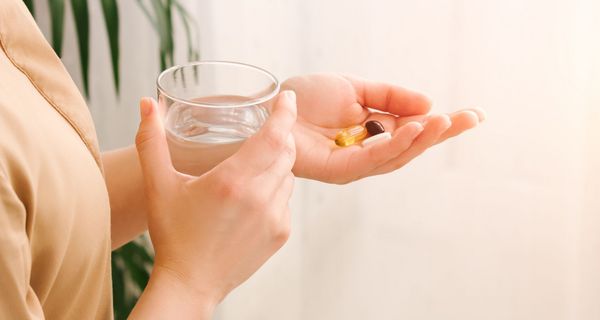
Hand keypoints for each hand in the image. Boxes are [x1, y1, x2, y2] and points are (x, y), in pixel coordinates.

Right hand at [130, 92, 296, 317]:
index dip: (285, 113)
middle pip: (286, 152)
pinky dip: (276, 190)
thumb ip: (151, 141)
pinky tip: (252, 198)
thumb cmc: (172, 234)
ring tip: (251, 169)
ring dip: (277, 164)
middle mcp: (260, 197)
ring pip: (289, 176)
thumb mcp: (158, 185)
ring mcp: (274, 217)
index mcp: (232, 180)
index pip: (274, 136)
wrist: (190, 282)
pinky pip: (287, 199)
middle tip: (266, 130)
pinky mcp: (281, 234)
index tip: (289, 97)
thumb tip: (146, 103)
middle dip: (280, 136)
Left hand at [284, 74, 484, 183]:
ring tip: (445, 121)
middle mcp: (369, 151)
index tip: (473, 115)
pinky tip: (412, 130)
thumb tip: (428, 105)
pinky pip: (373, 159)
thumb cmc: (306, 98)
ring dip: (422, 138)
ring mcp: (355, 164)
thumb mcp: (355, 88)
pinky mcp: (340, 170)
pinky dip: (394, 145)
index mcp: (374, 132)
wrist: (272, 106)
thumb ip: (390, 97)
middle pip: (412, 146)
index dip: (443, 123)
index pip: (415, 129)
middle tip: (470, 119)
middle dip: (442, 133)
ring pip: (397, 155)